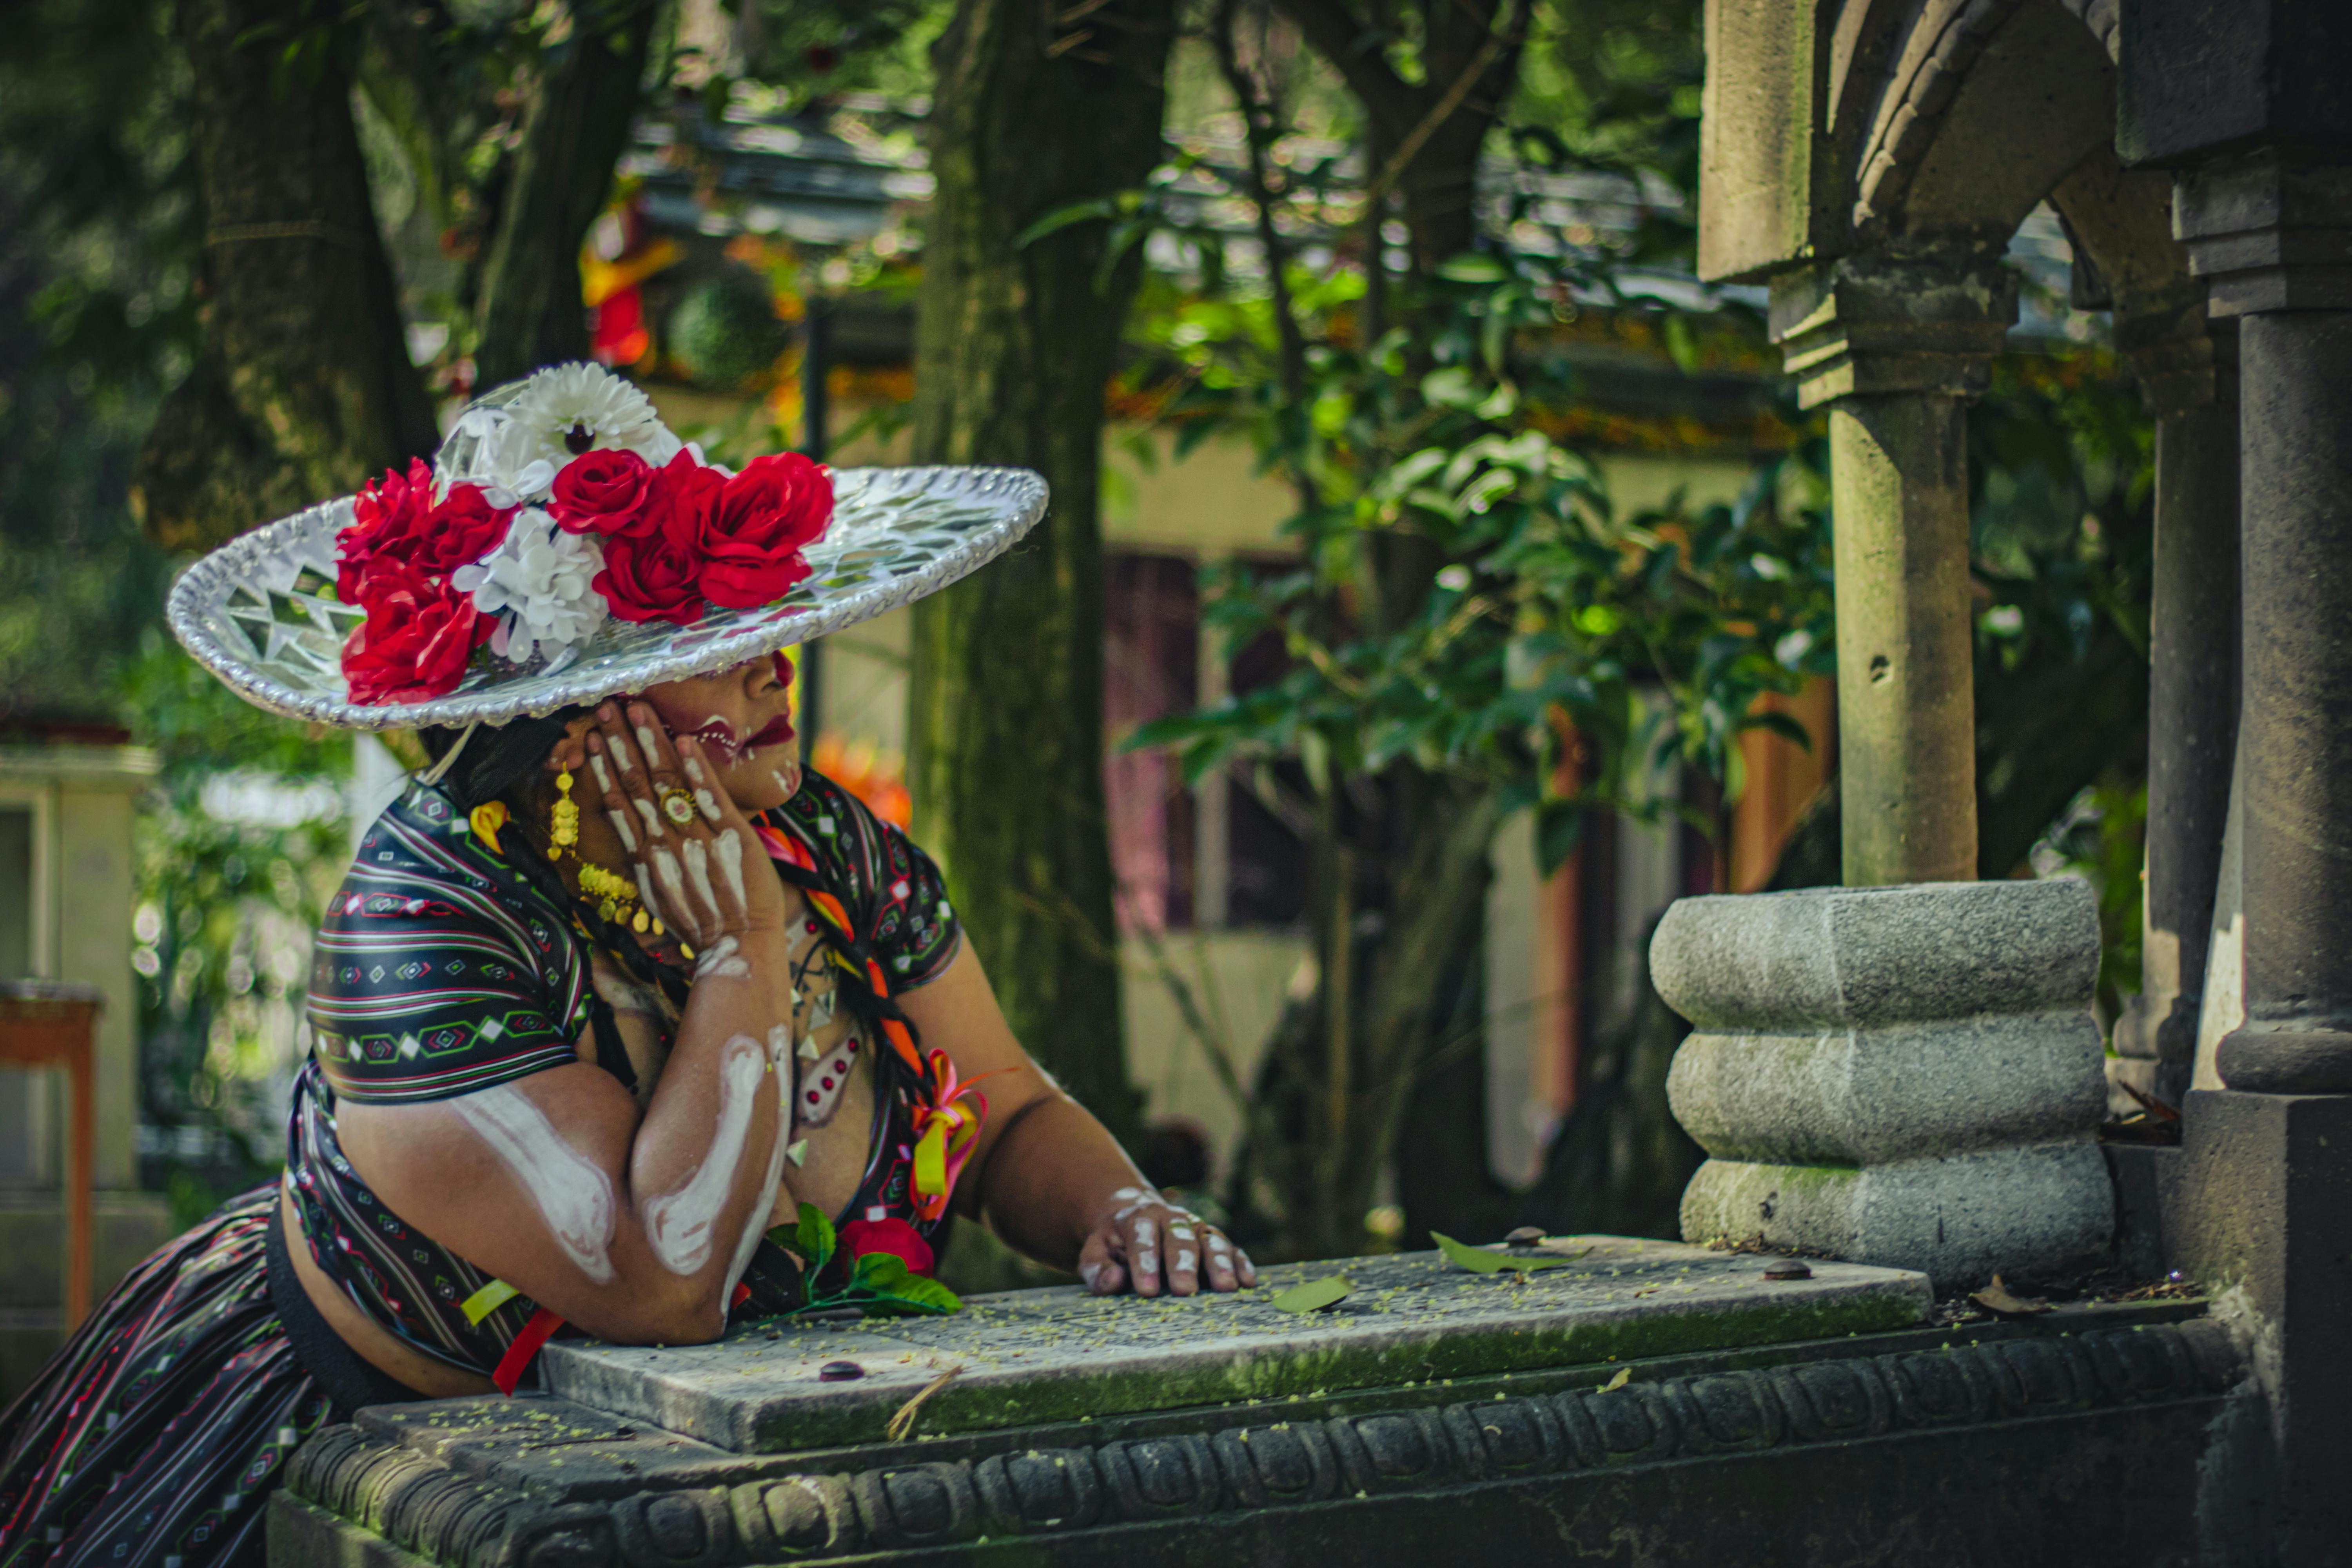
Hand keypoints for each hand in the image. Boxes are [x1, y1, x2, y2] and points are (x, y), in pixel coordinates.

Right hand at [584, 700, 786, 953]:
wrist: (738, 947)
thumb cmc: (700, 925)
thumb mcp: (660, 896)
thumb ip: (647, 863)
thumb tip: (634, 836)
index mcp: (645, 855)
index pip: (619, 801)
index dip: (605, 767)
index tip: (590, 739)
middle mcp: (665, 841)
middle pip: (636, 782)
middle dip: (620, 742)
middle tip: (606, 707)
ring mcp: (697, 836)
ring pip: (667, 781)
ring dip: (651, 742)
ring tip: (637, 708)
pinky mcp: (731, 835)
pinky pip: (709, 795)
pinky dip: (696, 767)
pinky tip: (684, 739)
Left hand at [1076, 1186, 1254, 1296]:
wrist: (1135, 1216)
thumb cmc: (1114, 1244)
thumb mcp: (1095, 1252)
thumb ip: (1097, 1267)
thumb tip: (1113, 1280)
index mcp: (1139, 1219)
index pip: (1142, 1238)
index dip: (1145, 1263)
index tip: (1147, 1290)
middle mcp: (1172, 1220)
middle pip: (1180, 1239)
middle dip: (1183, 1264)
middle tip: (1185, 1289)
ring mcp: (1196, 1228)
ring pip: (1210, 1240)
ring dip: (1219, 1263)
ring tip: (1226, 1287)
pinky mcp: (1214, 1240)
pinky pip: (1231, 1248)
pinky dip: (1241, 1263)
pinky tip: (1248, 1282)